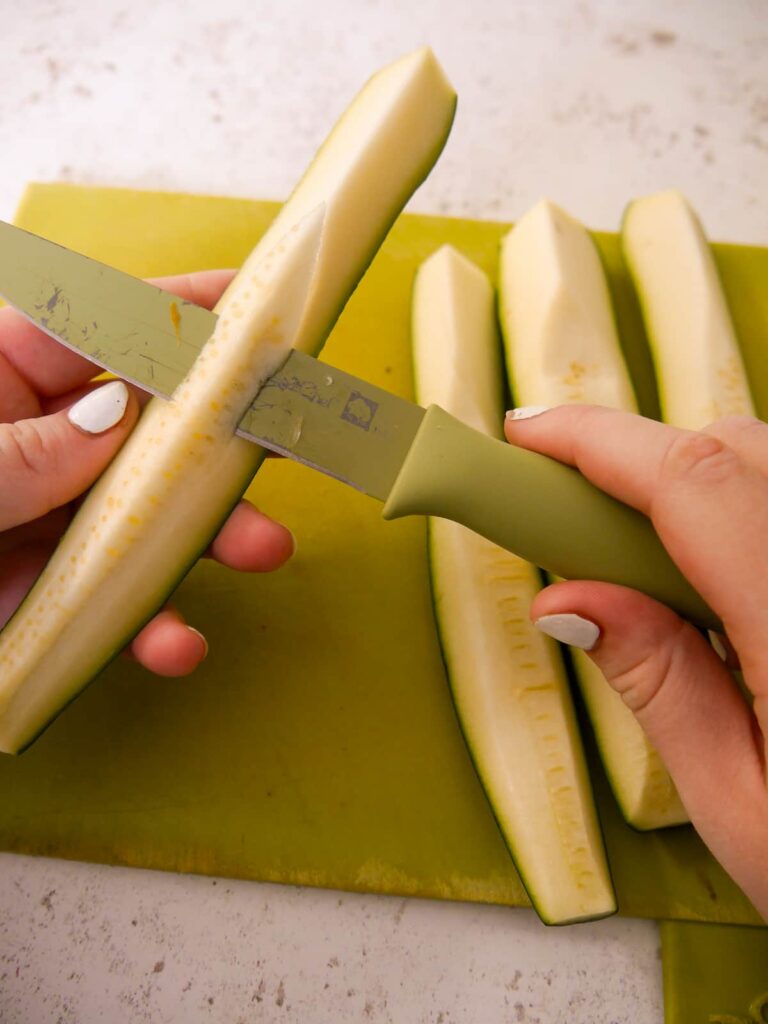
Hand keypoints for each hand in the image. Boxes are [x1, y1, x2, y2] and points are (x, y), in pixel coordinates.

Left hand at [0, 271, 294, 676]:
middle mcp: (33, 435)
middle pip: (147, 423)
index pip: (105, 324)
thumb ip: (25, 448)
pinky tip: (171, 642)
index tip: (259, 309)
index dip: (185, 312)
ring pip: (139, 515)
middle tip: (286, 438)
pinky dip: (141, 623)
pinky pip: (102, 598)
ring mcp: (41, 511)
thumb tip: (120, 419)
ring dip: (204, 536)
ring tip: (261, 548)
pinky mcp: (36, 584)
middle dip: (219, 436)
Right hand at [505, 404, 767, 920]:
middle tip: (577, 524)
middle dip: (639, 462)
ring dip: (694, 487)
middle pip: (737, 452)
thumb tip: (568, 598)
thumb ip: (660, 687)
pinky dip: (740, 511)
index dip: (596, 440)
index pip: (693, 484)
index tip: (526, 435)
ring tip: (654, 572)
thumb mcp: (740, 808)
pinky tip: (723, 585)